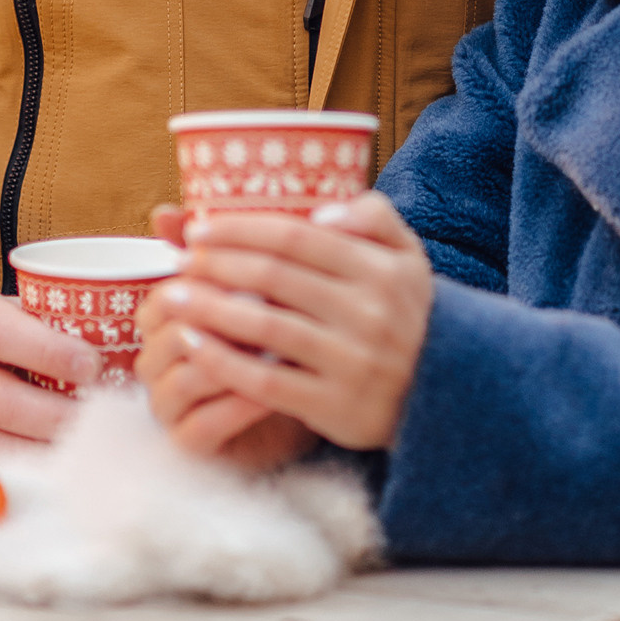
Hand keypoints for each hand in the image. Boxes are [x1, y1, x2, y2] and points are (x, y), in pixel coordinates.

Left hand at [137, 191, 431, 456]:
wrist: (446, 394)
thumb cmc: (406, 313)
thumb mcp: (407, 255)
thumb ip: (372, 216)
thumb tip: (320, 212)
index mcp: (381, 269)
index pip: (298, 237)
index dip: (242, 229)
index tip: (200, 228)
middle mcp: (369, 312)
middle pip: (275, 278)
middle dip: (218, 265)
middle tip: (181, 260)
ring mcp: (352, 362)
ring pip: (265, 327)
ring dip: (210, 309)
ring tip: (173, 297)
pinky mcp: (335, 407)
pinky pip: (267, 383)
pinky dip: (225, 362)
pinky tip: (194, 346)